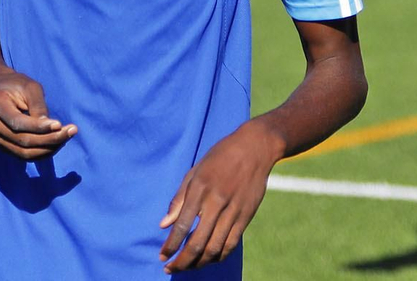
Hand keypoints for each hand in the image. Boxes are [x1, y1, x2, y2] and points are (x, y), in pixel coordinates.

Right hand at [0, 70, 76, 159]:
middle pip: (23, 140)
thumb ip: (38, 105)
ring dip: (49, 148)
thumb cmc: (16, 84)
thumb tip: (51, 127)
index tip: (60, 124)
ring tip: (67, 136)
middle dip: (50, 139)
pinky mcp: (4, 146)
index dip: (39, 127)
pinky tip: (58, 142)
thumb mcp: (30, 86)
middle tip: (72, 131)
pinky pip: (24, 155)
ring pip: (25, 152)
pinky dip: (43, 152)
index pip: (17, 123)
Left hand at [158, 121, 279, 272]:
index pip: (182, 225)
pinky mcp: (246, 216)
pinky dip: (218, 256)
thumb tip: (164, 224)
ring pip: (215, 248)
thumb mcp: (195, 171)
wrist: (254, 148)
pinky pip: (231, 244)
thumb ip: (179, 199)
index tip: (162, 256)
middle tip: (171, 269)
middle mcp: (216, 201)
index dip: (171, 245)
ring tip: (188, 267)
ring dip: (199, 263)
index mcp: (200, 188)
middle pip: (198, 242)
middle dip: (182, 261)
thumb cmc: (220, 157)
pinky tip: (208, 259)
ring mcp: (234, 210)